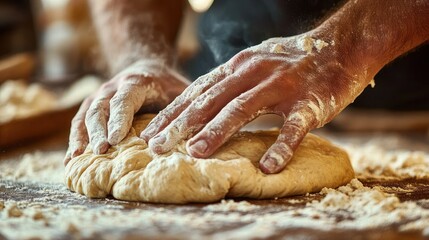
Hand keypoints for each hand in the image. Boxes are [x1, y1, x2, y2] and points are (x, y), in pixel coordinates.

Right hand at [64, 60, 188, 164]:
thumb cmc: (166, 85)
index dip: (119, 119)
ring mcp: (99, 96)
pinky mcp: (92, 106)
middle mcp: (112, 87)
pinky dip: (75, 139)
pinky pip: (79, 122)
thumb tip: (194, 136)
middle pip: (101, 109)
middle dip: (98, 131)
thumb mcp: (181, 91)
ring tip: (79, 160)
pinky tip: (72, 160)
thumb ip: (185, 109)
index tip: (116, 139)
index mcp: (135, 83)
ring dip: (83, 138)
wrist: (146, 69)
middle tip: (100, 153)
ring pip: (86, 116)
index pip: (124, 100)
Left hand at [140, 32, 370, 173]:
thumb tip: (201, 102)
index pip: (197, 91)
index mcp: (238, 66)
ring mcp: (281, 86)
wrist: (341, 46)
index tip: (149, 133)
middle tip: (157, 147)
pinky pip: (293, 127)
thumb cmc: (293, 61)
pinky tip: (268, 167)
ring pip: (243, 109)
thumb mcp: (254, 63)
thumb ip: (230, 81)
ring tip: (195, 153)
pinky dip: (280, 147)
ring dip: (217, 131)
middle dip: (181, 125)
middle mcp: (253, 73)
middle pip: (210, 100)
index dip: (172, 113)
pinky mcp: (309, 102)